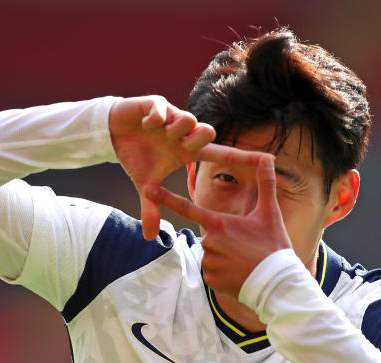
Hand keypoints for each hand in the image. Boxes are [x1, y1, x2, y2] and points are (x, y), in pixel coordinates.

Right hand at [109, 96, 261, 239]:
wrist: (114, 133)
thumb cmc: (136, 156)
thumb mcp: (145, 184)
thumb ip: (152, 208)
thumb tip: (150, 238)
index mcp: (187, 151)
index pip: (221, 154)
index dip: (243, 157)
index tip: (266, 159)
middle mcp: (184, 134)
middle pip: (208, 132)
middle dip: (198, 140)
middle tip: (181, 147)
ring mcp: (171, 117)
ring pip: (189, 119)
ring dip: (177, 130)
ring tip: (161, 134)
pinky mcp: (156, 105)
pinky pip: (163, 109)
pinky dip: (156, 118)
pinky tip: (147, 125)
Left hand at [144, 154, 291, 297]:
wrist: (277, 283)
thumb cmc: (273, 246)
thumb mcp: (270, 213)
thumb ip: (265, 184)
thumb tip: (269, 158)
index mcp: (219, 223)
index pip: (186, 208)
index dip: (165, 198)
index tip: (146, 189)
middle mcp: (209, 242)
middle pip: (208, 237)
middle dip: (224, 242)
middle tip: (245, 249)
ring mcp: (208, 262)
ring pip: (210, 256)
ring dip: (224, 258)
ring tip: (244, 263)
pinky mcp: (210, 280)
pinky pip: (212, 273)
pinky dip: (223, 274)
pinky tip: (238, 275)